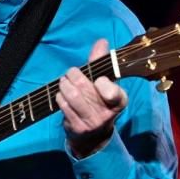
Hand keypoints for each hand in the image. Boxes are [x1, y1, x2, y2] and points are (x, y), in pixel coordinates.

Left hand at [56, 38, 127, 158]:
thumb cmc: (99, 103)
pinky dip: (60, 96)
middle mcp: (107, 114)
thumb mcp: (104, 85)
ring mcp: (91, 122)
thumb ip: (101, 63)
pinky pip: (64, 106)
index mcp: (119, 101)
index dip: (103, 83)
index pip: (114, 92)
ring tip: (64, 80)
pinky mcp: (77, 127)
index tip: (98, 79)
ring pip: (73, 96)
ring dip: (65, 84)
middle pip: (86, 88)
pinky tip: (61, 93)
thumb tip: (101, 41)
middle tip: (71, 72)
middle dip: (75, 75)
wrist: (93, 137)